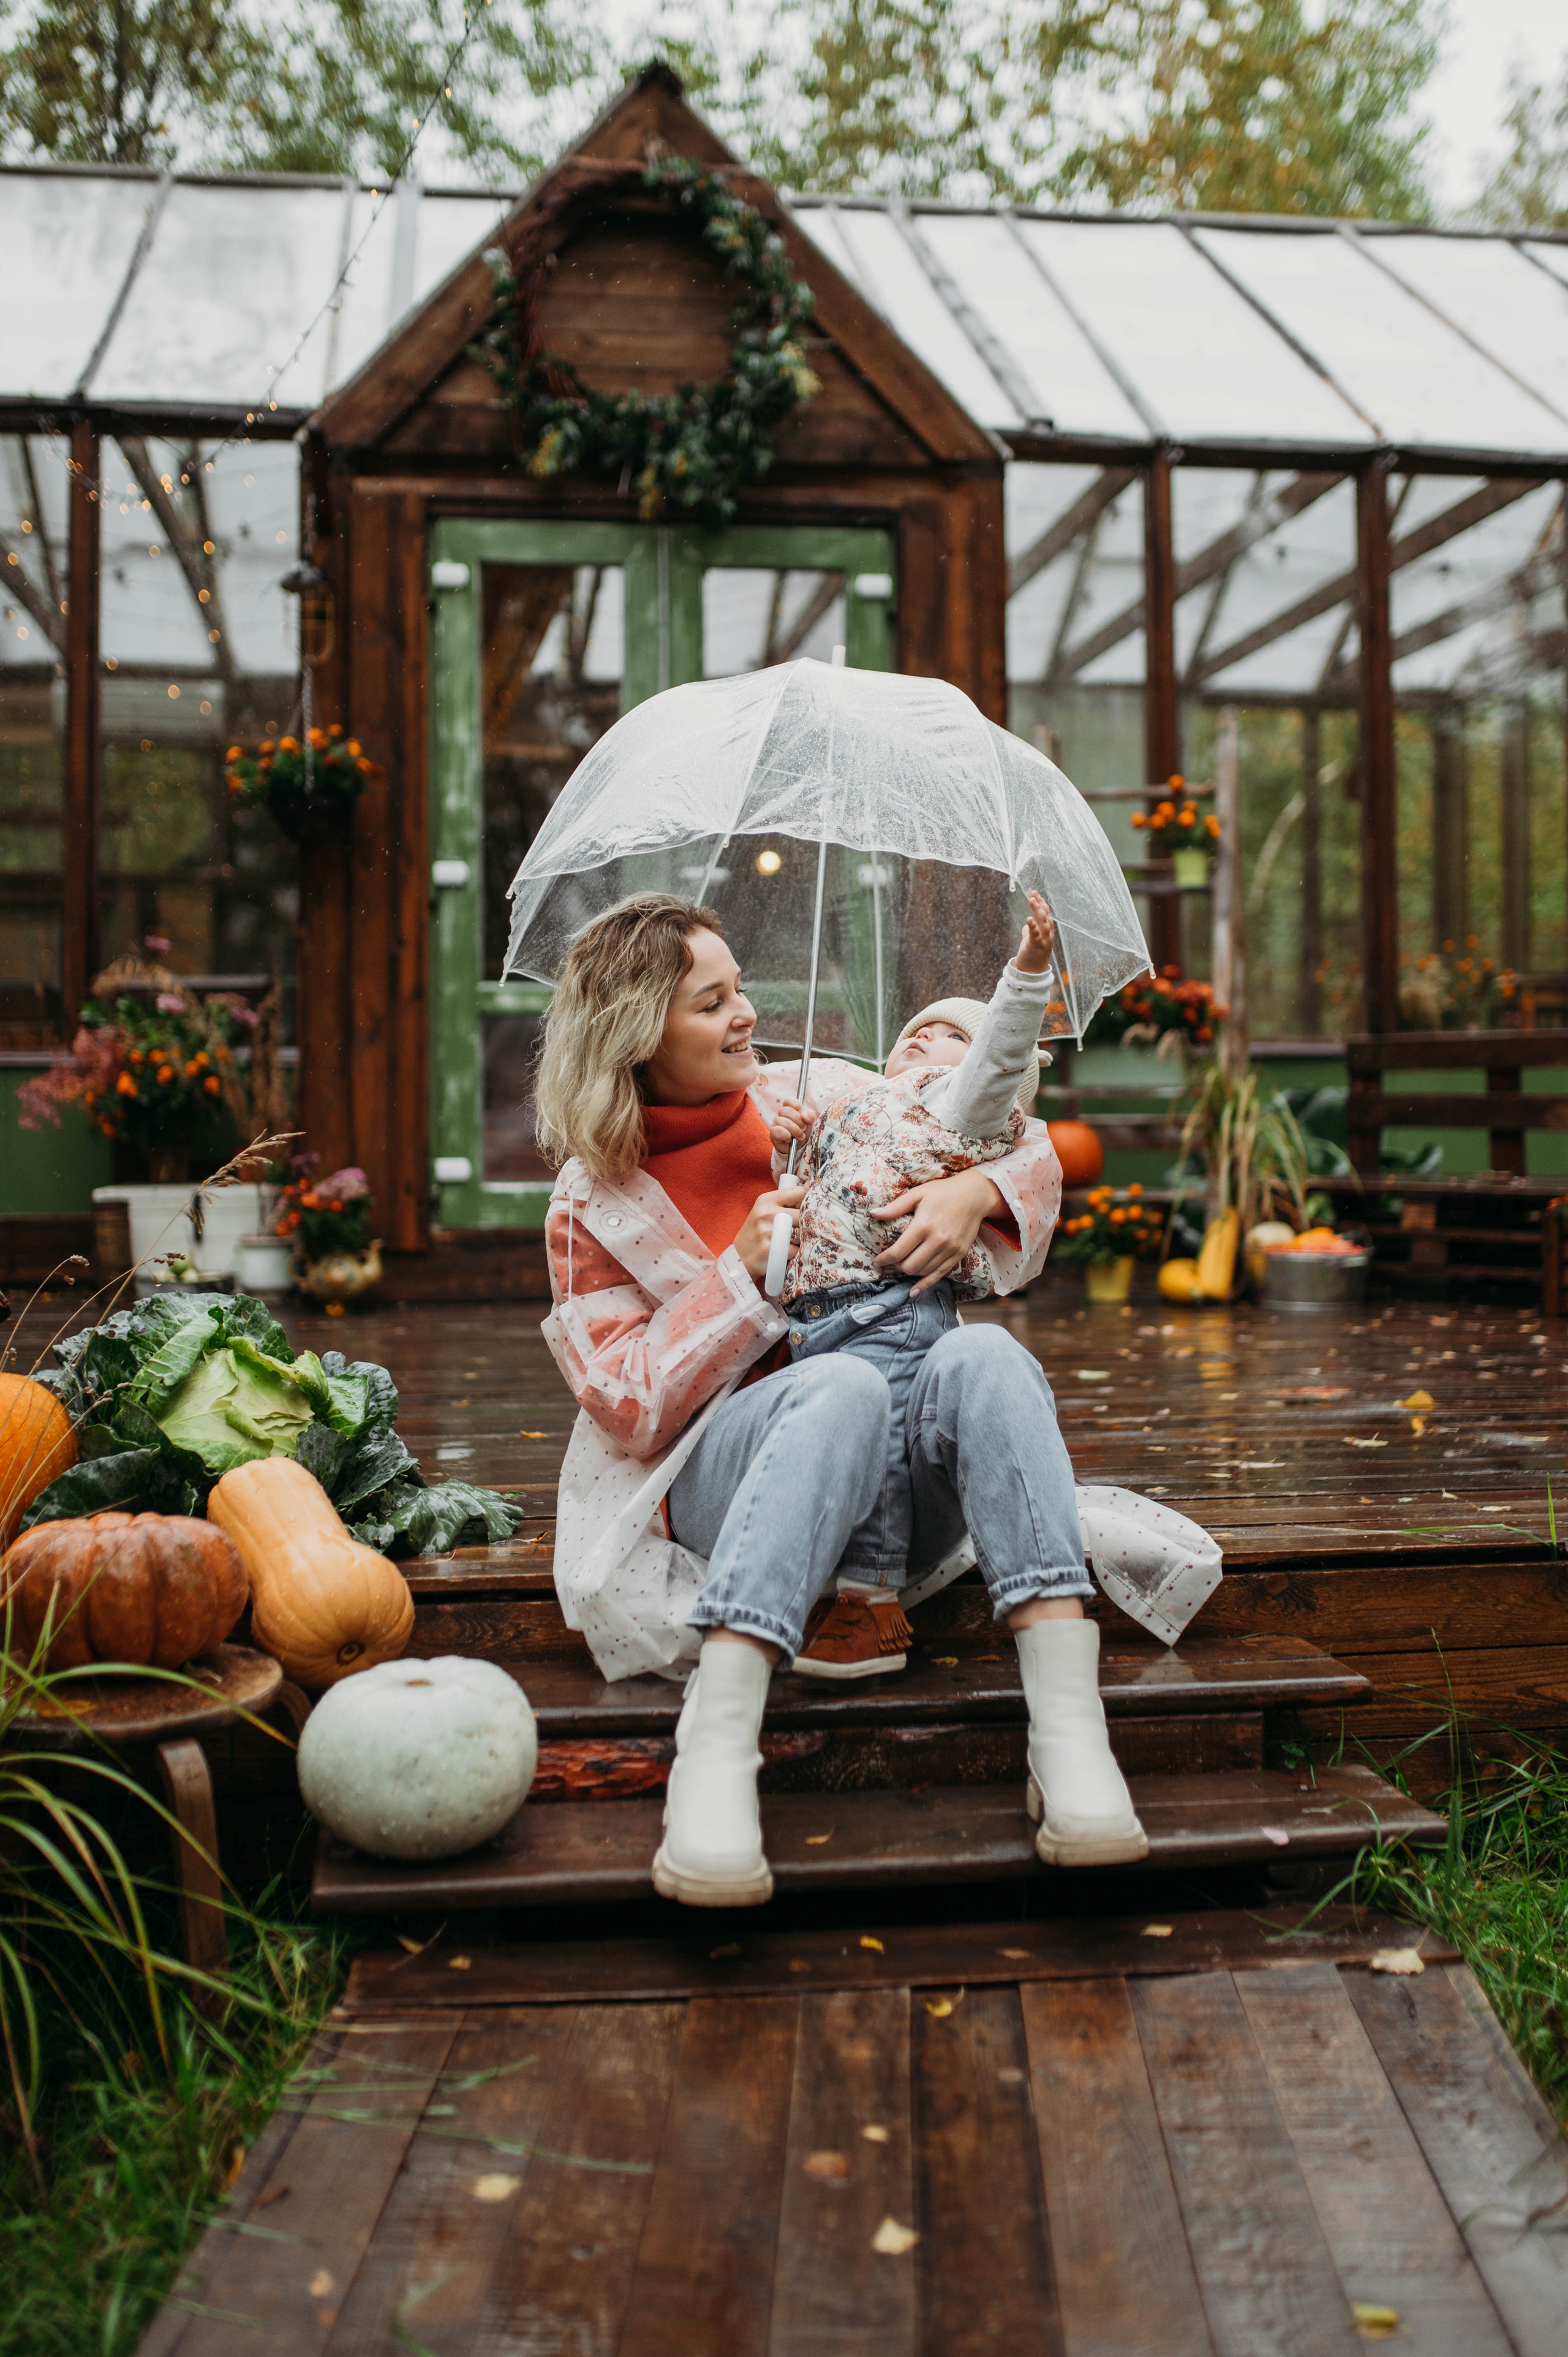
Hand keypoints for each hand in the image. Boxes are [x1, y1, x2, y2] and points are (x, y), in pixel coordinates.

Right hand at [734, 1176, 804, 1282]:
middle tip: (793, 1230)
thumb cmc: (755, 1233)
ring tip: (787, 1241)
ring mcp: (769, 1232)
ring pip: (802, 1232)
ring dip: (799, 1239)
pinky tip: (782, 1251)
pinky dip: (793, 1252)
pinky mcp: (772, 1249)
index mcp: (765, 1200)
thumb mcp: (763, 1211)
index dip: (802, 1203)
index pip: (798, 1193)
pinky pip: (796, 1249)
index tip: (797, 1210)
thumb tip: (809, 1185)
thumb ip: (784, 1200)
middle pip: (803, 1214)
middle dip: (803, 1224)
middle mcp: (767, 1213)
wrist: (739, 1259)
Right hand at [767, 1097, 815, 1153]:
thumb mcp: (809, 1124)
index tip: (801, 1113)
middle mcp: (780, 1114)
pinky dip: (787, 1135)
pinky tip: (790, 1139)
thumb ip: (809, 1116)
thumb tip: (804, 1115)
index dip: (795, 1105)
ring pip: (783, 1121)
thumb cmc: (802, 1132)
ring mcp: (775, 1123)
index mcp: (789, 1109)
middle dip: (798, 1121)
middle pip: (786, 1111)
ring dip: (795, 1130)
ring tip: (799, 1136)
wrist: (798, 1148)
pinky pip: (779, 1131)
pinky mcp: (772, 1133)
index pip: (788, 1101)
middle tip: (803, 1128)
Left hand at [871, 1167, 1004, 1293]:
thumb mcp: (917, 1194)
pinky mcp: (958, 1255)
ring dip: (908, 1273)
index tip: (876, 1261)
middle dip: (895, 1267)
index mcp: (924, 1225)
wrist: (974, 1195)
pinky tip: (913, 1291)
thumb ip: (895, 1207)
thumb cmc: (943, 1192)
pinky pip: (939, 1275)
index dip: (884, 1259)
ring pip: (923, 1272)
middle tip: (887, 1264)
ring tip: (899, 1269)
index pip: (898, 1251)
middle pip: (909, 1266)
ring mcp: (950, 1250)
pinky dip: (925, 1284)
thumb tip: (873, 1214)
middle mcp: (937, 1240)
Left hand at [1015, 889, 1054, 976]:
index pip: (1046, 913)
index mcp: (1047, 931)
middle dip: (1040, 904)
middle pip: (1046, 916)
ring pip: (1043, 923)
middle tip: (1033, 894)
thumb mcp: (1031, 939)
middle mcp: (1048, 934)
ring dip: (1038, 911)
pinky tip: (1028, 919)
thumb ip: (1031, 930)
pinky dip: (1033, 926)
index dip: (1041, 903)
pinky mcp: (1037, 946)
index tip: (1035, 893)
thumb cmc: (1032, 954)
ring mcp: (1044, 940)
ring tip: (1031, 901)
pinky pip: (1036, 934)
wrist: (1032, 972)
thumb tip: (1028, 924)